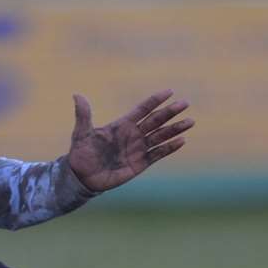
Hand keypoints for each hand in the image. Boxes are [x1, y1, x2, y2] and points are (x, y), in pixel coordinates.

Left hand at [66, 90, 191, 193]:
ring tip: (190, 122)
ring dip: (175, 129)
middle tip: (185, 103)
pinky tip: (182, 141)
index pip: (143, 109)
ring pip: (161, 136)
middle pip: (156, 120)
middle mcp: (133, 134)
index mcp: (122, 124)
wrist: (83, 176)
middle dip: (170, 112)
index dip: (155, 100)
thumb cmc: (81, 152)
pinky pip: (158, 154)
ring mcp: (138, 149)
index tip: (169, 91)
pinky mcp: (141, 163)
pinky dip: (169, 148)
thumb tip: (77, 95)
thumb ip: (84, 114)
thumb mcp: (82, 132)